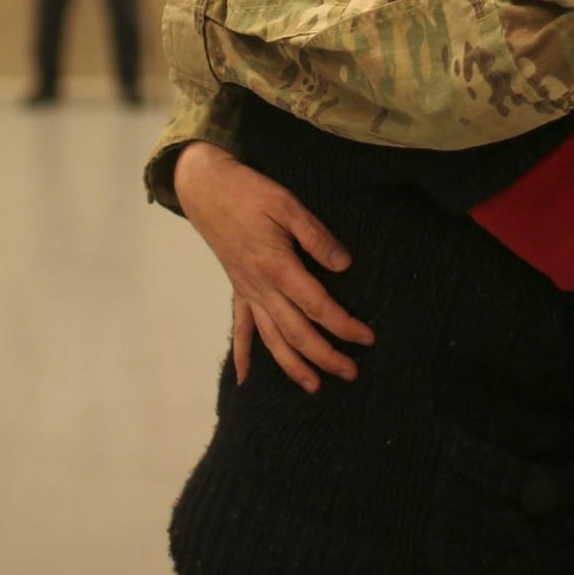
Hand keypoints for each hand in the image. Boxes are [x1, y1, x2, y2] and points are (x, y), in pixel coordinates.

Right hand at [172, 141, 374, 391]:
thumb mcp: (287, 204)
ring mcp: (247, 291)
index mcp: (278, 267)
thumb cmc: (249, 192)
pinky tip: (245, 378)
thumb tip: (343, 265)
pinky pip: (239, 328)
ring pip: (271, 338)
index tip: (367, 337)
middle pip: (297, 332)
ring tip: (313, 386)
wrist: (206, 188)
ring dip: (292, 366)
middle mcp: (261, 287)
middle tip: (351, 373)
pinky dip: (243, 355)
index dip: (344, 325)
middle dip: (325, 356)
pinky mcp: (237, 289)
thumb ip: (316, 236)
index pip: (317, 306)